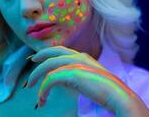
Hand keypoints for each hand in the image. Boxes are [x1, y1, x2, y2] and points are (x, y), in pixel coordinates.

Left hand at [25, 46, 148, 115]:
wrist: (118, 96)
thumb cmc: (105, 92)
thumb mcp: (87, 80)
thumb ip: (74, 76)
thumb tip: (59, 79)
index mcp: (83, 56)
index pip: (61, 50)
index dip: (48, 52)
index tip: (39, 58)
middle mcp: (79, 56)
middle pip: (53, 51)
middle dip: (40, 55)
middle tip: (32, 61)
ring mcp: (76, 63)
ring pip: (49, 64)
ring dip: (37, 75)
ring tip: (30, 87)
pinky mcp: (73, 73)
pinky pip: (51, 78)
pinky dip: (43, 88)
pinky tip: (41, 98)